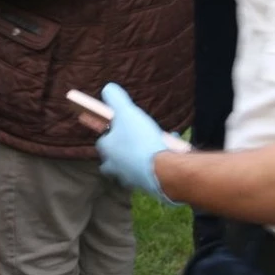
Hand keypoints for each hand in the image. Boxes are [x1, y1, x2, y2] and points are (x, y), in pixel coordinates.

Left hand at [96, 83, 178, 203]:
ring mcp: (133, 179)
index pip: (102, 142)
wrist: (164, 170)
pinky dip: (160, 160)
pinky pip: (153, 171)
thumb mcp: (126, 112)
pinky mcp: (151, 186)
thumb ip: (115, 98)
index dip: (110, 132)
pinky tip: (172, 149)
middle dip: (120, 153)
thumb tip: (107, 88)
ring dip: (141, 157)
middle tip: (132, 142)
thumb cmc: (140, 140)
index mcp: (108, 151)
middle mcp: (117, 168)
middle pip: (112, 163)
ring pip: (133, 168)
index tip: (119, 125)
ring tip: (154, 144)